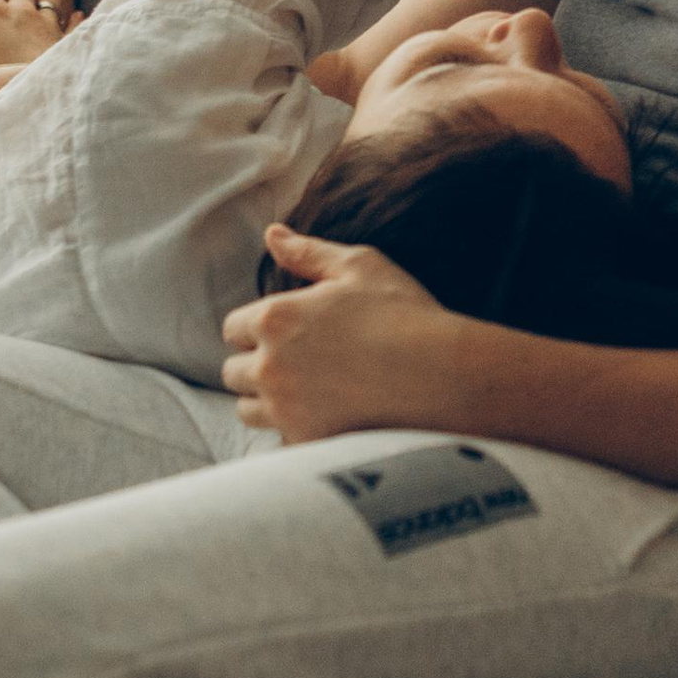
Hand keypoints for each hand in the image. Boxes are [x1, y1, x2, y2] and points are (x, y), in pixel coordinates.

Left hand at [220, 227, 483, 440]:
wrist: (444, 377)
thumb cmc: (404, 315)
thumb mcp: (360, 267)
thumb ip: (308, 252)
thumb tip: (273, 234)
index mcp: (275, 319)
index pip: (233, 328)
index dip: (256, 328)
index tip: (285, 332)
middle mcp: (270, 367)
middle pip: (233, 372)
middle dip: (257, 365)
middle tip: (296, 362)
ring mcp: (286, 410)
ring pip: (247, 410)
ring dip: (266, 400)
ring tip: (304, 392)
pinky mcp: (307, 443)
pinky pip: (280, 440)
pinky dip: (295, 430)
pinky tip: (325, 417)